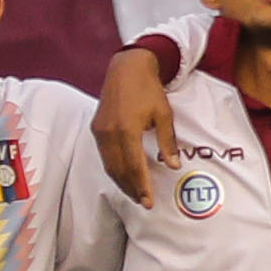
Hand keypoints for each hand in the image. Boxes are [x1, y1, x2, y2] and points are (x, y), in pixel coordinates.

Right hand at [91, 47, 169, 201]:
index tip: (149, 202)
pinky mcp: (96, 128)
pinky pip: (104, 155)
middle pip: (119, 170)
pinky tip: (123, 174)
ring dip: (121, 181)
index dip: (141, 186)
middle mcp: (109, 133)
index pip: (134, 166)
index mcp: (127, 129)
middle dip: (131, 188)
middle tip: (143, 202)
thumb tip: (173, 165)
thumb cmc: (148, 89)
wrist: (127, 68)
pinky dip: (114, 168)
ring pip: (109, 165)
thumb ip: (168, 142)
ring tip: (134, 193)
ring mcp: (100, 131)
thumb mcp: (164, 115)